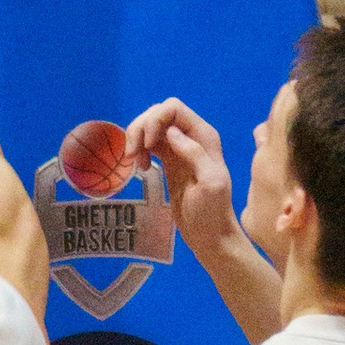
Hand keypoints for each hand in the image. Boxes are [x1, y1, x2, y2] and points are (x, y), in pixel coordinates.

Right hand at [127, 98, 239, 257]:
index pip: (173, 108)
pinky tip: (139, 167)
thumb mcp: (210, 183)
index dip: (154, 119)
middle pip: (159, 113)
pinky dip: (139, 149)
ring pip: (151, 126)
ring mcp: (179, 148)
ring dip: (137, 138)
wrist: (209, 235)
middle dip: (141, 128)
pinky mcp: (169, 160)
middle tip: (132, 155)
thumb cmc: (211, 212)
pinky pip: (150, 143)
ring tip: (134, 162)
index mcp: (204, 136)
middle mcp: (192, 136)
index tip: (145, 145)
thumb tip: (171, 132)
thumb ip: (194, 154)